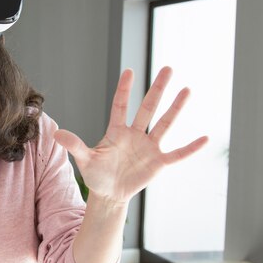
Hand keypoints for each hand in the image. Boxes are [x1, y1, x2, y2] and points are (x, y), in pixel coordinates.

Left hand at [54, 67, 207, 204]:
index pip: (121, 105)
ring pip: (164, 124)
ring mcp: (149, 147)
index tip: (129, 71)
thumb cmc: (96, 174)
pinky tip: (205, 138)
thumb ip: (75, 145)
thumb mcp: (85, 160)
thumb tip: (57, 133)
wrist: (109, 194)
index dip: (124, 89)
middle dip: (157, 89)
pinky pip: (177, 154)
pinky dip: (191, 148)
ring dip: (176, 108)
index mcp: (116, 131)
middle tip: (168, 68)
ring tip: (187, 90)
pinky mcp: (158, 163)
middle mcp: (135, 134)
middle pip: (148, 108)